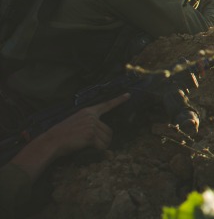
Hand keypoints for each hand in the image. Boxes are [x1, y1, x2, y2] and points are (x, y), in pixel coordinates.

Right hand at [9, 93, 129, 180]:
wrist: (51, 141)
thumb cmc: (62, 134)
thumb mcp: (76, 123)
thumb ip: (90, 124)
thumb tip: (102, 134)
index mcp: (87, 111)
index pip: (106, 105)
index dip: (118, 100)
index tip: (128, 95)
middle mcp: (91, 117)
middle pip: (109, 131)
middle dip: (104, 140)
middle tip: (90, 143)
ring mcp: (92, 125)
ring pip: (107, 139)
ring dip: (100, 146)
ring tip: (86, 145)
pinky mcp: (91, 135)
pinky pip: (102, 146)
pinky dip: (97, 151)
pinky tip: (86, 148)